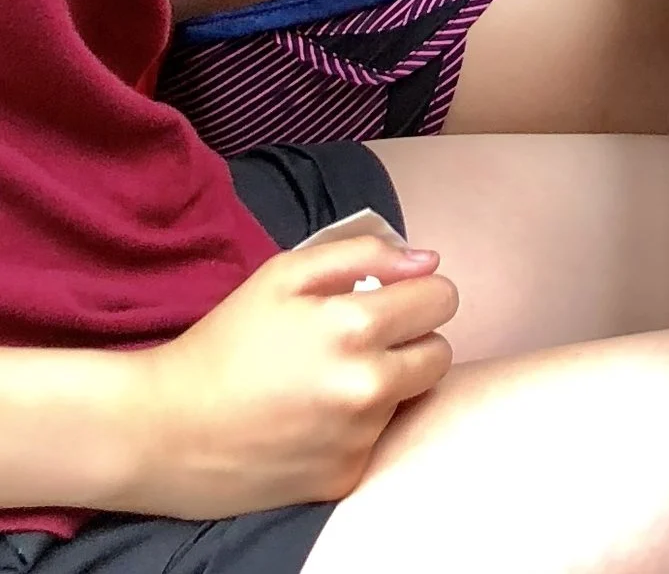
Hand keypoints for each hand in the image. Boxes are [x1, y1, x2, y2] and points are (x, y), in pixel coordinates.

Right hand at [121, 236, 454, 514]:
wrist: (159, 432)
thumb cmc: (223, 343)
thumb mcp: (285, 274)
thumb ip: (366, 255)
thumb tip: (429, 262)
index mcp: (356, 327)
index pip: (442, 299)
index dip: (418, 294)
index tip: (391, 301)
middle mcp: (366, 386)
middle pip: (439, 353)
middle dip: (411, 340)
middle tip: (362, 343)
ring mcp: (356, 439)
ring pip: (407, 397)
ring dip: (384, 385)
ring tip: (326, 383)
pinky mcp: (341, 479)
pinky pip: (375, 441)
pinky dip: (355, 430)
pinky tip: (311, 422)